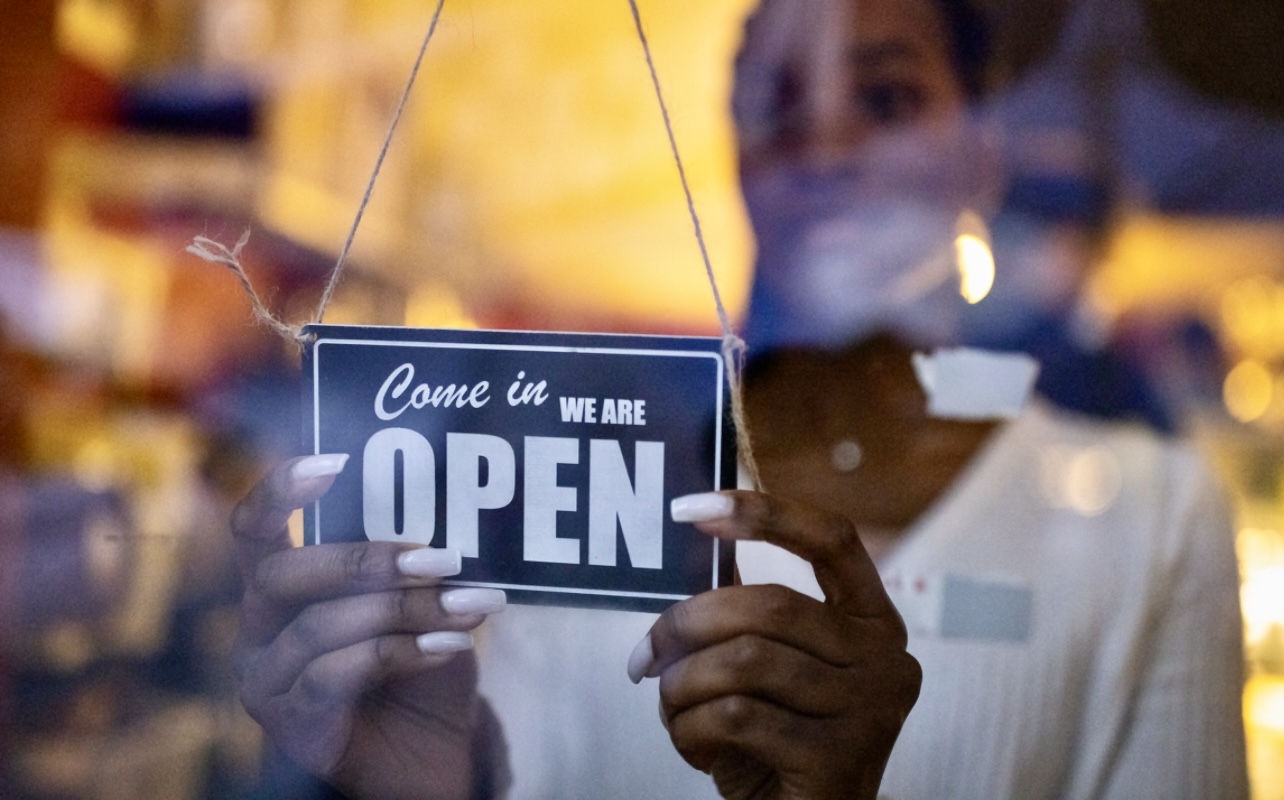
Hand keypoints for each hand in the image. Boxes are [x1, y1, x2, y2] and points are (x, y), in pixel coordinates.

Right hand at [230, 454, 506, 799]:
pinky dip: (399, 654)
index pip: (252, 528)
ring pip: (318, 628)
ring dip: (404, 611)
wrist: (434, 755)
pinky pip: (332, 677)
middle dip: (366, 560)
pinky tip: (451, 647)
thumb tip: (456, 502)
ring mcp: (265, 682)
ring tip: (470, 607)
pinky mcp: (289, 726)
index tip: (334, 462)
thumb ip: (417, 561)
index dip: (278, 490)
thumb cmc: (423, 666)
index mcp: (279, 588)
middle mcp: (257, 631)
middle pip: (280, 574)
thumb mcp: (423, 601)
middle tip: (443, 559)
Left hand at [629, 491, 919, 799]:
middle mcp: (887, 657)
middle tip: (644, 655)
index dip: (764, 512)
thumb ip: (750, 613)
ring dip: (682, 685)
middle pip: (768, 603)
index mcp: (874, 620)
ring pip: (744, 661)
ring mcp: (871, 709)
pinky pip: (736, 716)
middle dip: (686, 623)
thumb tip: (691, 542)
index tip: (691, 507)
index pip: (832, 539)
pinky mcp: (840, 758)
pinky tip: (694, 746)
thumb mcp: (769, 669)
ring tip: (671, 706)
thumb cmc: (776, 743)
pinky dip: (691, 729)